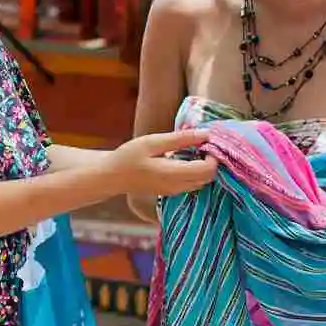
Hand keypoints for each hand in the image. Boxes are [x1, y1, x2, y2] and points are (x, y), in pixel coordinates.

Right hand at [102, 128, 220, 199]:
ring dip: (204, 166)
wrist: (112, 176)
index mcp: (173, 173)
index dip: (213, 155)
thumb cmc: (129, 156)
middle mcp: (178, 186)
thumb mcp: (152, 142)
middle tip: (202, 143)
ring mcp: (175, 191)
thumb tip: (206, 134)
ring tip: (193, 149)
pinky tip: (185, 158)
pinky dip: (196, 171)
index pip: (207, 169)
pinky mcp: (172, 192)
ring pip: (203, 181)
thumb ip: (180, 139)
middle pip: (209, 177)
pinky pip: (194, 183)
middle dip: (211, 160)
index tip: (206, 140)